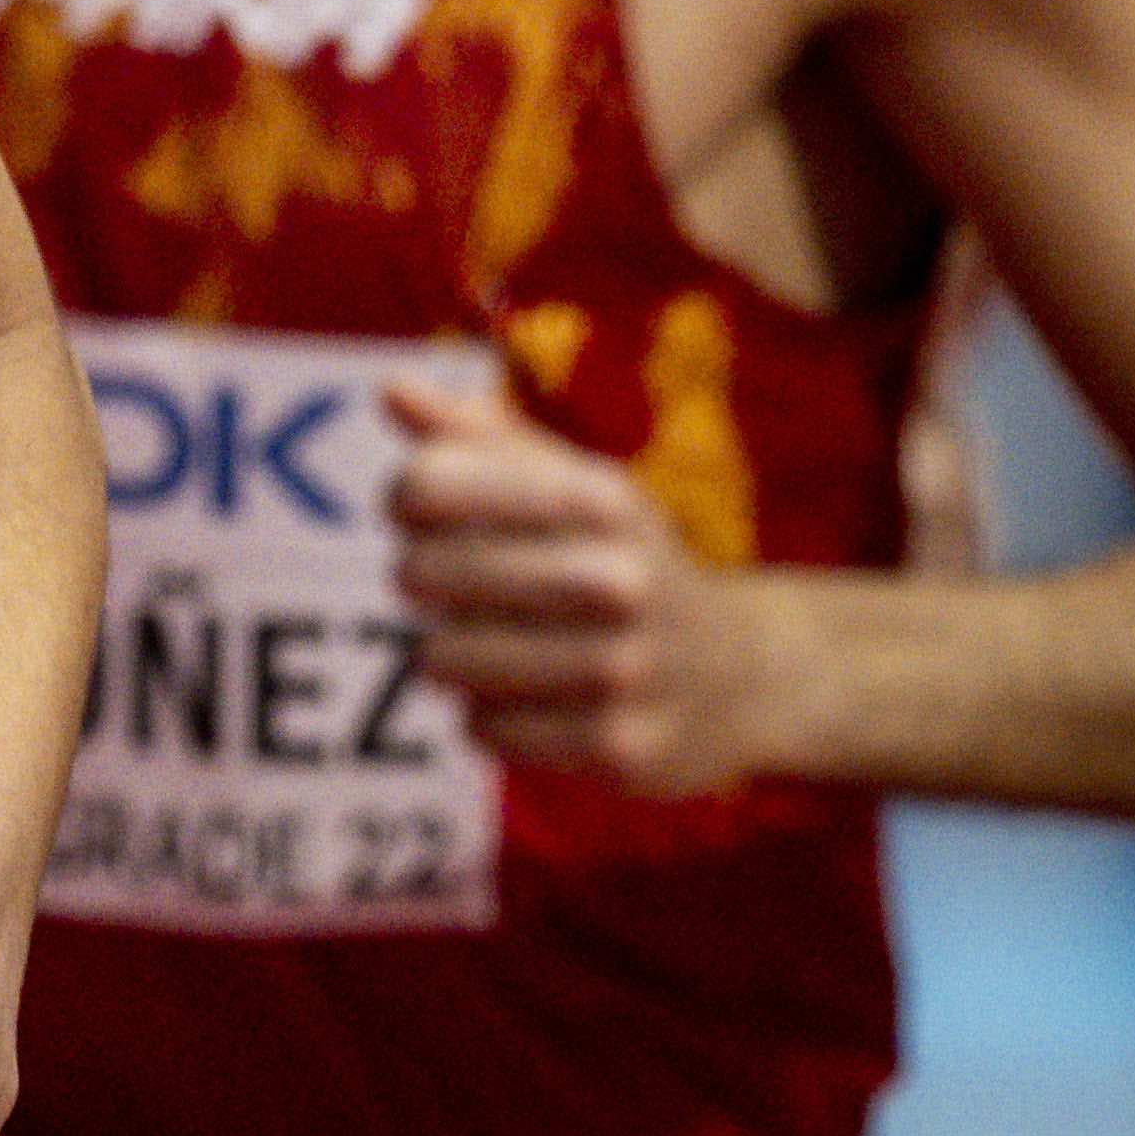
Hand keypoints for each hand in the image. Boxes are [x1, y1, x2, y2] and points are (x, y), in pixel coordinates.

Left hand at [389, 384, 792, 795]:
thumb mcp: (575, 485)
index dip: (407, 500)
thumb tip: (391, 390)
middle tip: (450, 587)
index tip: (423, 512)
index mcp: (602, 499)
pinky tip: (534, 698)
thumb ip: (479, 436)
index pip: (429, 482)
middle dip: (419, 580)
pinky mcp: (617, 745)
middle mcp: (622, 579)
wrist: (744, 674)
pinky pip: (483, 728)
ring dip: (449, 655)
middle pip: (422, 571)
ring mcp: (624, 667)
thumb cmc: (625, 562)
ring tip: (490, 644)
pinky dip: (489, 717)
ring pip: (442, 658)